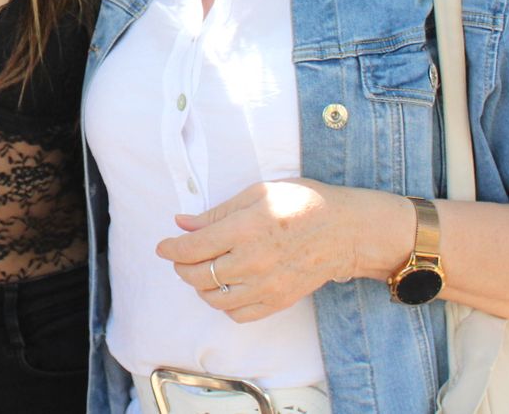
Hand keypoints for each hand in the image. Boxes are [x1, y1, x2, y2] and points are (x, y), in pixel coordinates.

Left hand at [155, 180, 405, 322]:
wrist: (345, 230)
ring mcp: (266, 285)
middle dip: (182, 266)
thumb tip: (182, 223)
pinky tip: (226, 288)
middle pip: (198, 275)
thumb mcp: (257, 194)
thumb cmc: (302, 203)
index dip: (171, 248)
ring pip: (214, 298)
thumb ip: (217, 213)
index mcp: (245, 228)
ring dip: (200, 286)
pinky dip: (224, 304)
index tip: (163, 247)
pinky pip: (238, 314)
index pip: (193, 247)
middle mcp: (253, 261)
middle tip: (182, 257)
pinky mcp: (278, 301)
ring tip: (203, 271)